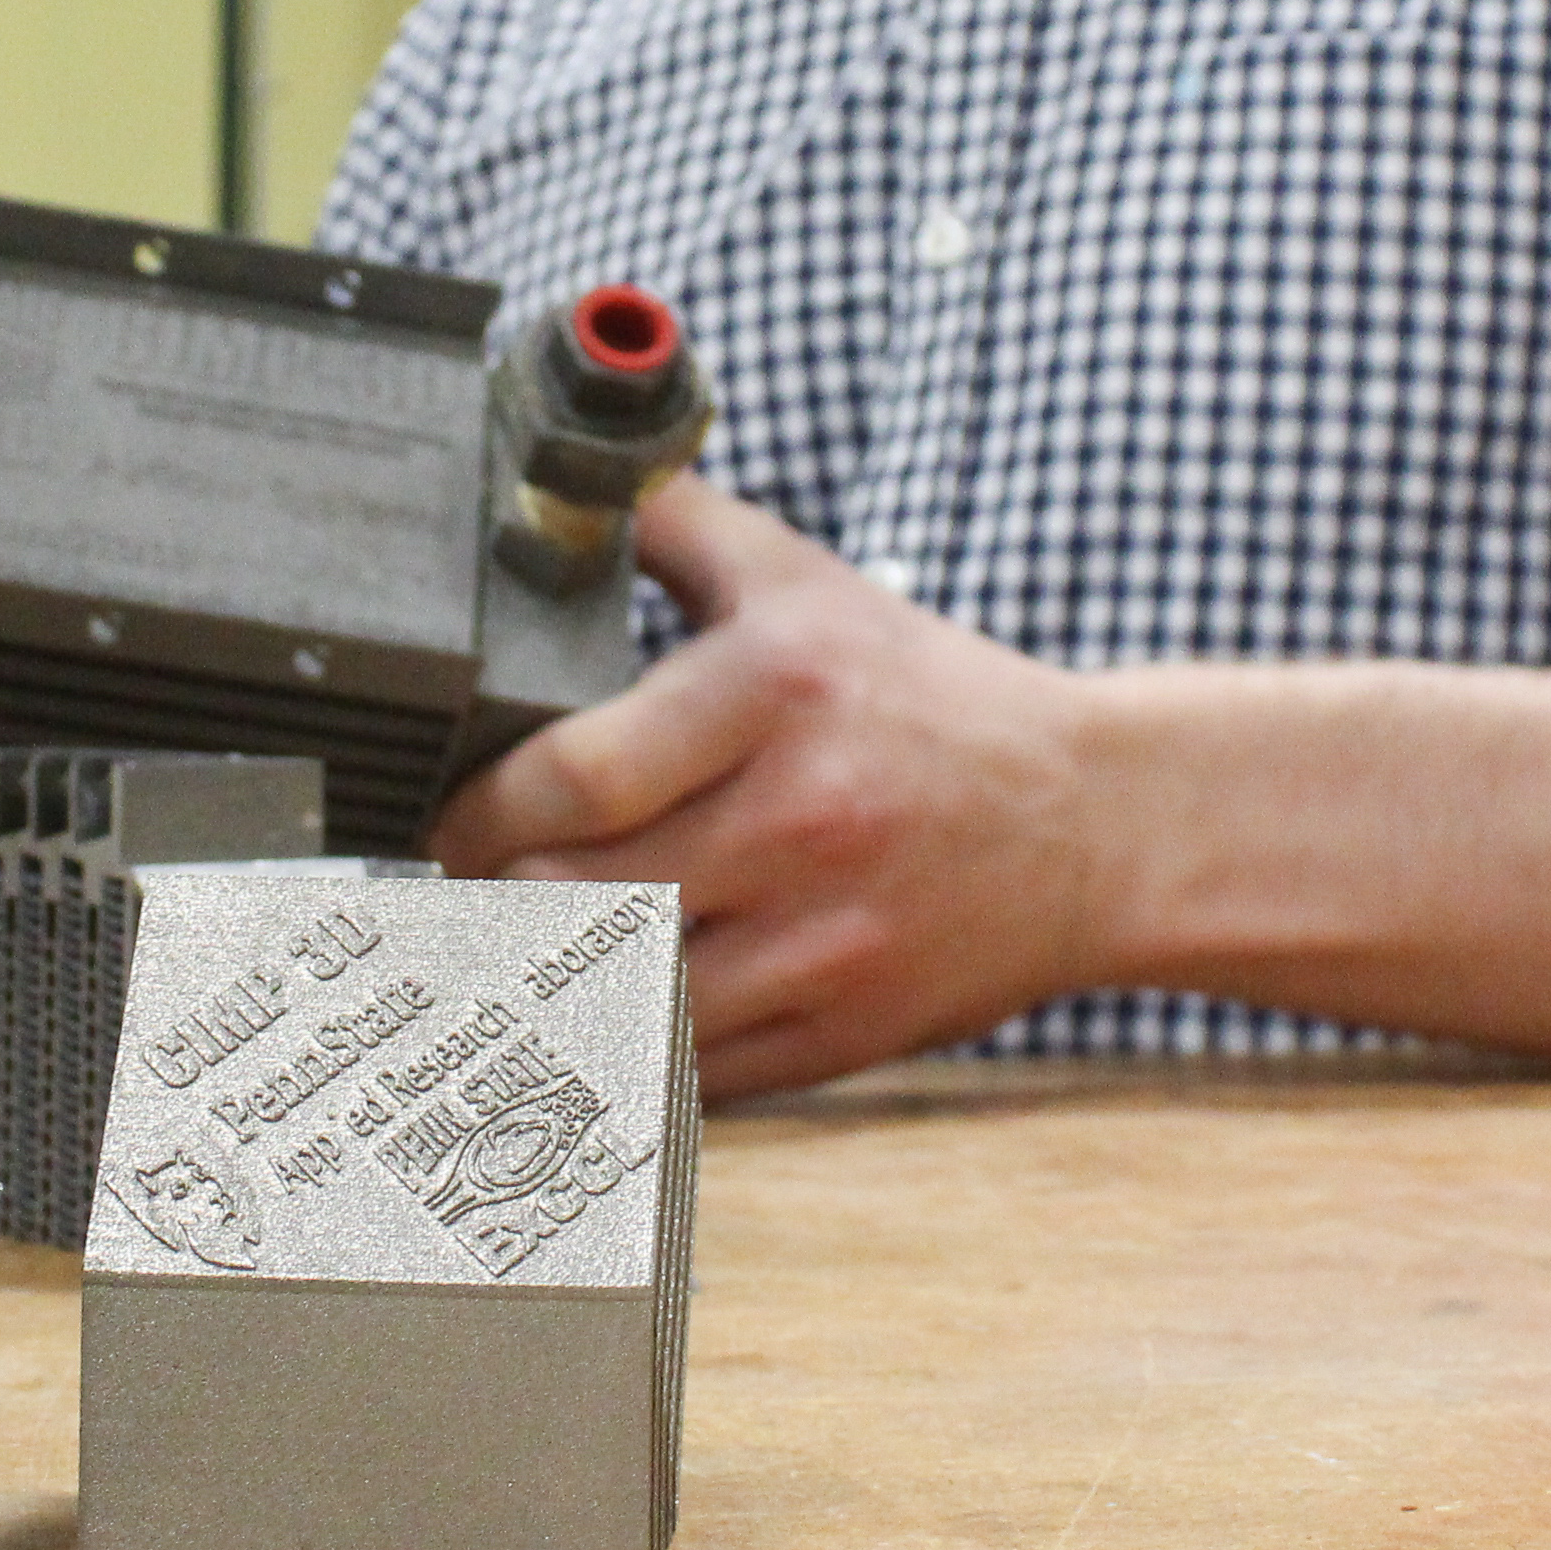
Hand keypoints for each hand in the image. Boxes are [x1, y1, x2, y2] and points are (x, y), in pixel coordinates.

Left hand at [429, 476, 1110, 1095]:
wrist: (1097, 822)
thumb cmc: (927, 699)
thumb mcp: (807, 581)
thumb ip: (672, 523)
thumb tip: (547, 483)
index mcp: (776, 696)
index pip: (572, 779)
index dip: (475, 808)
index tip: (453, 810)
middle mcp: (799, 822)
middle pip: (569, 897)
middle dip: (488, 894)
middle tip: (464, 880)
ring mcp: (821, 944)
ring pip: (615, 995)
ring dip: (545, 978)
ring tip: (515, 945)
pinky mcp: (837, 1036)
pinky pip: (683, 1066)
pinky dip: (624, 1042)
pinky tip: (601, 1006)